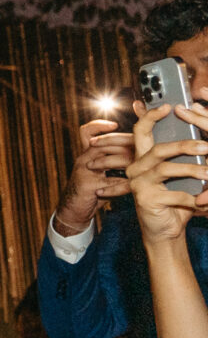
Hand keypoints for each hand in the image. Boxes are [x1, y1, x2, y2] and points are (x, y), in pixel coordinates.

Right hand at [54, 116, 134, 234]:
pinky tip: (139, 184)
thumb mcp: (102, 170)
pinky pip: (112, 181)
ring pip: (109, 158)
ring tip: (147, 160)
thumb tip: (143, 147)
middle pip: (104, 142)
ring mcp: (84, 171)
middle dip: (126, 140)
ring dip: (129, 160)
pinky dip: (126, 183)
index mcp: (87, 153)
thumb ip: (117, 158)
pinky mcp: (88, 185)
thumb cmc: (95, 189)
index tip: (115, 124)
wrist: (74, 210)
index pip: (87, 132)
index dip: (99, 125)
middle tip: (144, 142)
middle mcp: (84, 158)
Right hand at [127, 104, 207, 245]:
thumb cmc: (176, 200)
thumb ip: (185, 158)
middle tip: (207, 147)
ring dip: (192, 170)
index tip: (167, 106)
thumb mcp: (181, 176)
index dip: (150, 117)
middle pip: (158, 149)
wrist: (165, 231)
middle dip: (184, 145)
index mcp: (143, 158)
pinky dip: (193, 198)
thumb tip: (201, 142)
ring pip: (166, 169)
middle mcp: (136, 168)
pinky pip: (174, 194)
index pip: (141, 131)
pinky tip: (202, 201)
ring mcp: (138, 184)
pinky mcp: (145, 200)